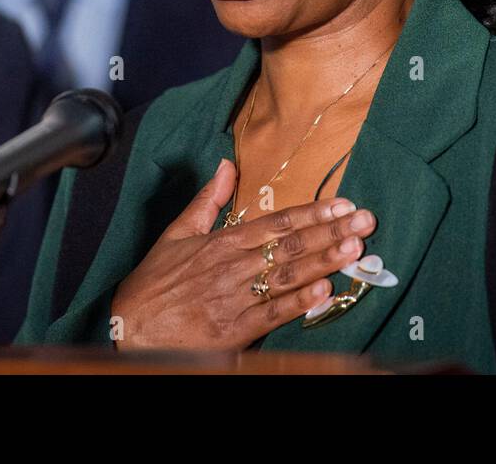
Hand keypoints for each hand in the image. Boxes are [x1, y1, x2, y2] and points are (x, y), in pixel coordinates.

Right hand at [109, 158, 377, 350]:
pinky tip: (326, 290)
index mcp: (221, 242)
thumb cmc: (154, 283)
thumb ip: (206, 200)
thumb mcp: (176, 234)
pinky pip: (274, 313)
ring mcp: (236, 298)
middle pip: (290, 246)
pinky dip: (301, 302)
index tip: (342, 204)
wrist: (130, 329)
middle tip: (365, 221)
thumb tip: (225, 165)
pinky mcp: (236, 330)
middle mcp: (233, 267)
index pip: (276, 223)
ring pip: (288, 276)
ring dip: (325, 261)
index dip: (312, 213)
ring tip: (355, 249)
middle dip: (331, 233)